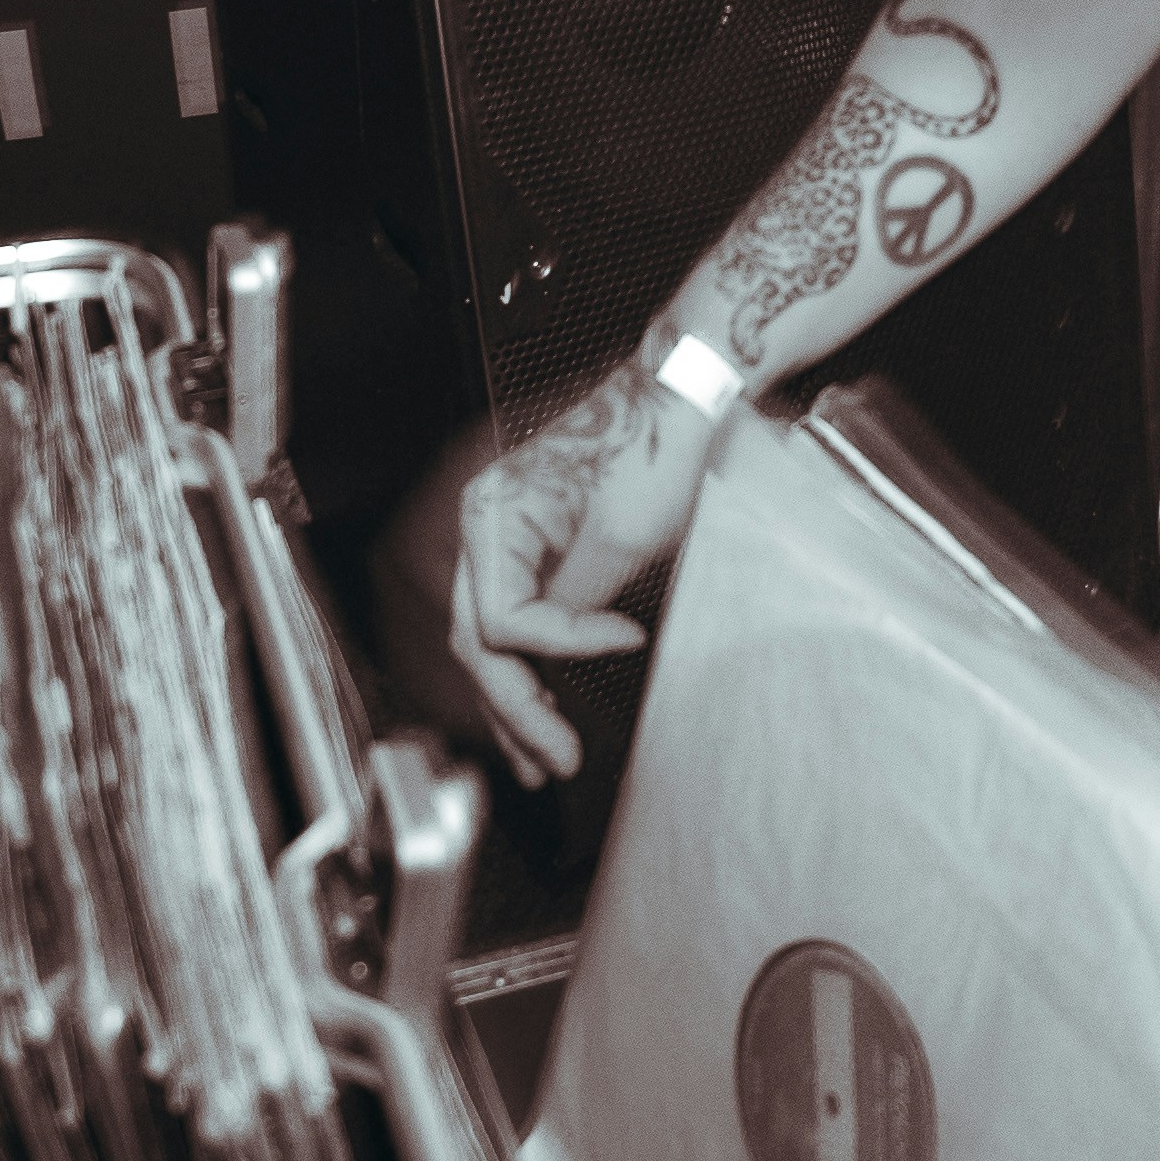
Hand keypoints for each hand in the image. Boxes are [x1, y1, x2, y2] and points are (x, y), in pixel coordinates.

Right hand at [441, 362, 715, 782]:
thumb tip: (556, 652)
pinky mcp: (534, 551)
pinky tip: (544, 706)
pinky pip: (518, 619)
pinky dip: (532, 665)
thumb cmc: (653, 447)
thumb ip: (576, 601)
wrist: (679, 401)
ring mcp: (506, 541)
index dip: (561, 644)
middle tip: (555, 759)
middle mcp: (485, 529)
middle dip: (516, 707)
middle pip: (480, 640)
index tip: (625, 638)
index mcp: (491, 518)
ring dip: (515, 700)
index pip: (502, 619)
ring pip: (492, 639)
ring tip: (540, 757)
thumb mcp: (623, 536)